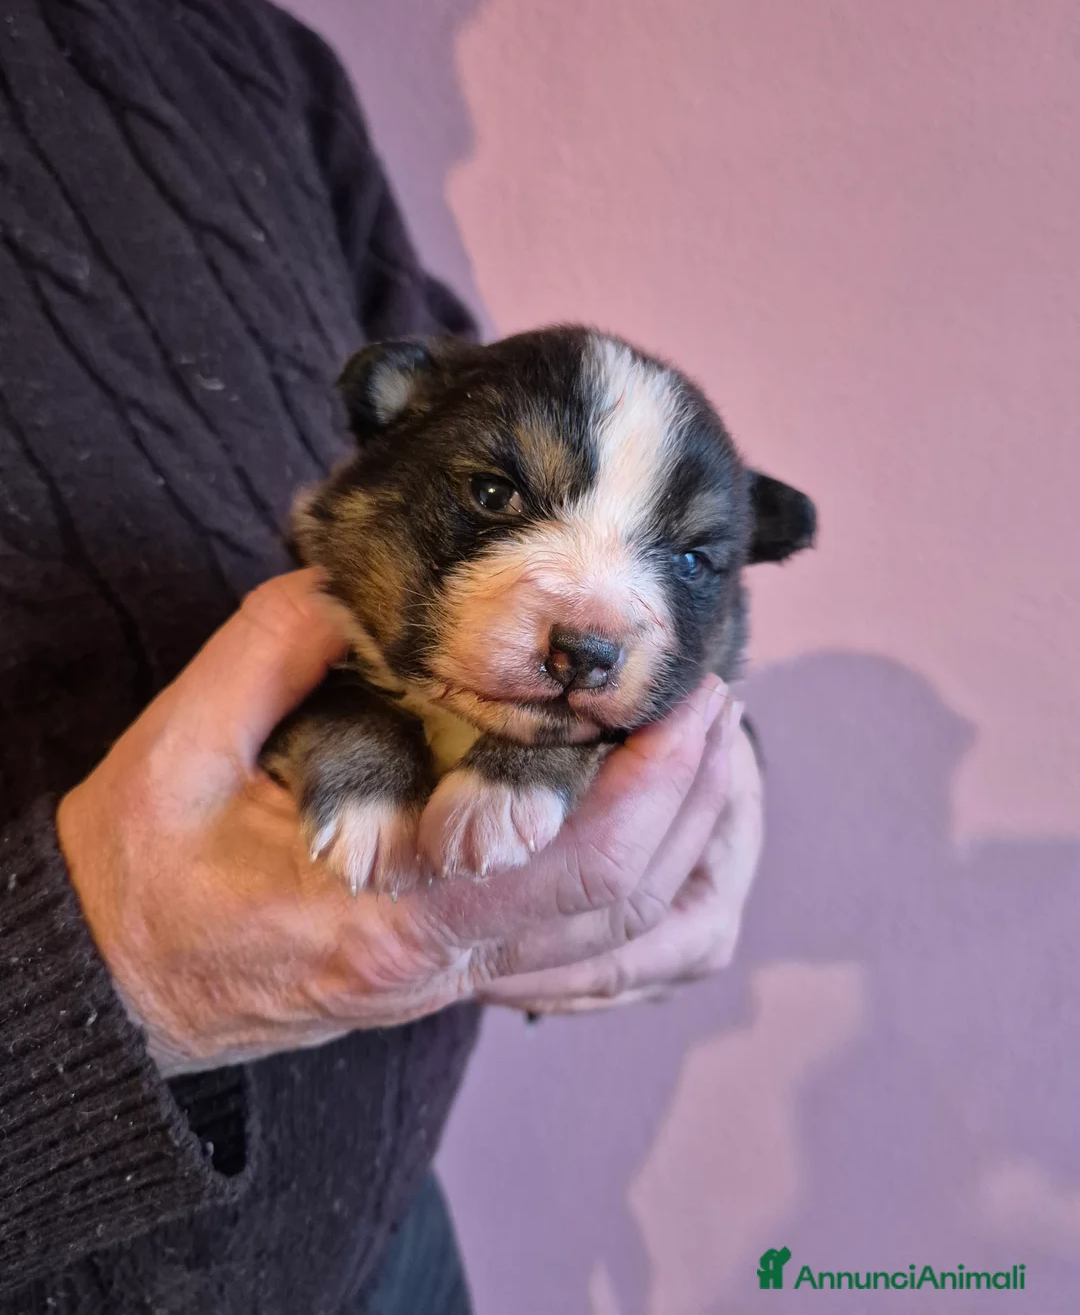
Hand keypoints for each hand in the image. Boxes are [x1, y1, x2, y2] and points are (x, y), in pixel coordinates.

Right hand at [58, 571, 740, 1073]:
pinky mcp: (459, 970)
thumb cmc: (142, 878)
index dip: (653, 785)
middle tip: (718, 690)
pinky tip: (670, 826)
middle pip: (627, 907)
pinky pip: (595, 961)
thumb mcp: (176, 752)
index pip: (570, 872)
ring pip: (627, 945)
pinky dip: (655, 895)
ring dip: (692, 846)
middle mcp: (445, 968)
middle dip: (695, 794)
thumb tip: (354, 585)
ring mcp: (459, 981)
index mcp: (390, 923)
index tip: (690, 693)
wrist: (119, 984)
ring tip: (716, 746)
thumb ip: (269, 655)